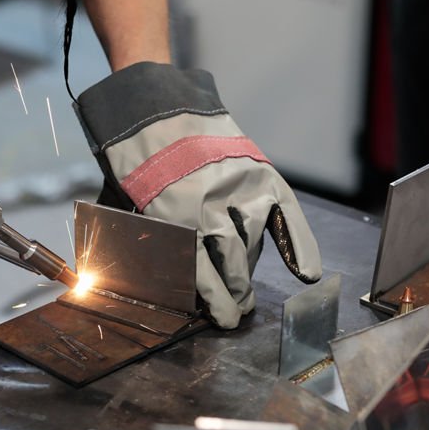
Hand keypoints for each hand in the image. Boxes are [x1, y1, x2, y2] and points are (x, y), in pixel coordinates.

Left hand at [75, 63, 321, 328]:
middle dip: (236, 293)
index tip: (223, 320)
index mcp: (173, 218)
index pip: (202, 273)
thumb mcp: (124, 206)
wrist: (157, 109)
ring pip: (253, 242)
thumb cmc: (135, 165)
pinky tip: (304, 271)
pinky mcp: (257, 172)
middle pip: (232, 263)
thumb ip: (140, 242)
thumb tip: (144, 279)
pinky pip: (285, 215)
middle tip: (238, 310)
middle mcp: (210, 205)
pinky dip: (297, 244)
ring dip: (251, 270)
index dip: (215, 302)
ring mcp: (238, 188)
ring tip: (247, 290)